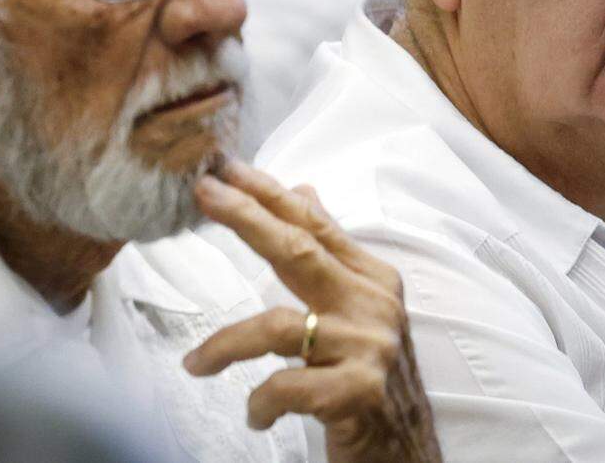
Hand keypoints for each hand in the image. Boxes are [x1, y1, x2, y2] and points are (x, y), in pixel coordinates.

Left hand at [184, 158, 441, 462]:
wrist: (408, 451)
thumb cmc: (369, 374)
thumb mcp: (356, 308)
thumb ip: (329, 252)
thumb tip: (303, 190)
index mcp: (371, 279)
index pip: (314, 224)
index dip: (269, 193)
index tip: (226, 169)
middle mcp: (374, 305)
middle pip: (298, 250)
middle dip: (246, 218)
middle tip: (204, 194)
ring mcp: (369, 348)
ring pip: (277, 327)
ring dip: (226, 346)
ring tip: (196, 363)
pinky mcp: (359, 393)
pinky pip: (286, 387)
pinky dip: (260, 402)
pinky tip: (255, 415)